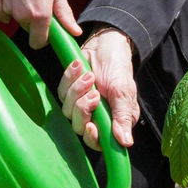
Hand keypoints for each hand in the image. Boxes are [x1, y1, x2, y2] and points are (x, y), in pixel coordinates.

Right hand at [0, 0, 80, 48]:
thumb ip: (63, 12)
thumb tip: (74, 32)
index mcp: (40, 14)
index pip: (39, 43)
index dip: (43, 37)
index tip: (47, 28)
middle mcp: (21, 16)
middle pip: (28, 28)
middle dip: (33, 19)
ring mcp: (6, 8)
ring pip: (15, 18)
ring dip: (19, 9)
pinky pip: (1, 10)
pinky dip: (6, 3)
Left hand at [56, 29, 138, 148]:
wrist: (106, 44)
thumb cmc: (119, 68)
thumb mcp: (124, 93)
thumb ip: (122, 117)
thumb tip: (125, 143)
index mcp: (113, 121)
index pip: (98, 142)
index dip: (92, 137)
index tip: (91, 125)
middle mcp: (97, 116)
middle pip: (80, 127)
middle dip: (83, 109)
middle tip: (93, 92)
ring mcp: (82, 104)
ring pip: (68, 110)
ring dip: (77, 90)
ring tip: (89, 74)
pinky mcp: (70, 91)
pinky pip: (62, 92)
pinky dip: (69, 79)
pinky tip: (79, 66)